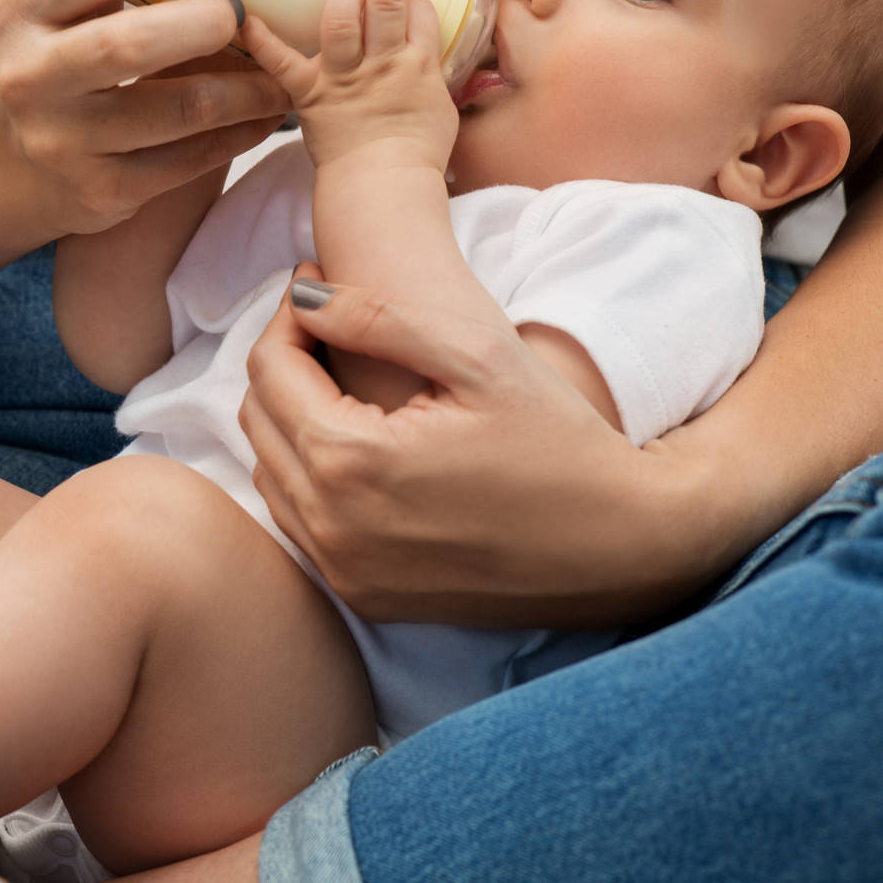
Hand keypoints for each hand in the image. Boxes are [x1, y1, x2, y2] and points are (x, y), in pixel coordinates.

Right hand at [0, 0, 288, 233]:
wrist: (3, 158)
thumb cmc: (56, 58)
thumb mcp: (62, 7)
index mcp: (25, 8)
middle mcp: (33, 75)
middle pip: (131, 44)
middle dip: (208, 24)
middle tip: (251, 18)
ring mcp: (64, 140)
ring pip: (177, 112)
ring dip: (245, 90)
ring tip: (282, 75)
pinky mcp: (99, 192)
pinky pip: (187, 162)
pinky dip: (238, 135)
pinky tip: (262, 117)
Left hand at [239, 0, 456, 170]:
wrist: (384, 192)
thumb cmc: (416, 157)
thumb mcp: (442, 110)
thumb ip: (434, 76)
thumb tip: (430, 55)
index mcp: (418, 66)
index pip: (421, 11)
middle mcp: (382, 64)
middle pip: (386, 0)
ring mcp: (343, 77)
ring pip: (342, 18)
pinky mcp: (309, 95)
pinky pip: (281, 62)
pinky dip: (261, 39)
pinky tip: (243, 14)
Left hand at [240, 264, 717, 627]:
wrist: (623, 547)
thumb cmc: (560, 441)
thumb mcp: (478, 356)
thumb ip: (379, 317)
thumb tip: (304, 292)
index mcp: (351, 460)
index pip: (271, 368)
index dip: (290, 316)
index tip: (320, 284)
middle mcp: (332, 526)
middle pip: (259, 419)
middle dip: (285, 362)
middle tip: (328, 326)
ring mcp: (345, 570)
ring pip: (271, 473)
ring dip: (291, 419)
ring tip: (341, 379)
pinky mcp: (364, 597)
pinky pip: (300, 523)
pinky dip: (308, 476)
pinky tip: (357, 444)